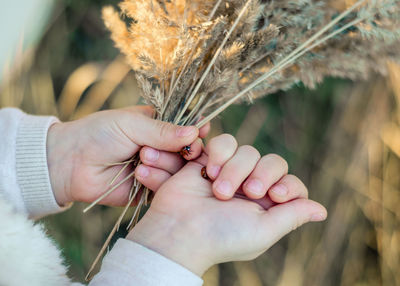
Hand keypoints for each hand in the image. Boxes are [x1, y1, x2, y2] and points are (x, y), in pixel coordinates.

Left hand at [46, 106, 208, 205]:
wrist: (70, 164)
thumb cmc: (98, 134)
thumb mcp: (130, 124)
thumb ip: (163, 130)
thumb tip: (195, 132)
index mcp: (157, 126)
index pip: (186, 128)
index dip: (196, 130)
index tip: (203, 130)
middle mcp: (161, 148)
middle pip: (188, 150)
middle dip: (184, 149)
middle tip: (182, 149)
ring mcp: (157, 169)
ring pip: (179, 169)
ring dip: (166, 163)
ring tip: (143, 157)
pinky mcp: (150, 189)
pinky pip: (166, 187)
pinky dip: (158, 180)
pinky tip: (140, 174)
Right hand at [129, 134, 326, 275]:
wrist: (179, 230)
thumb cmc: (221, 236)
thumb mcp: (263, 232)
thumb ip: (292, 216)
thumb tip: (321, 210)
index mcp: (267, 206)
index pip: (291, 184)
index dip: (287, 184)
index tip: (274, 195)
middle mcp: (251, 186)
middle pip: (272, 162)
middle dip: (259, 175)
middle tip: (244, 192)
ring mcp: (231, 171)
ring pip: (248, 151)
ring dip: (235, 169)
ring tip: (218, 189)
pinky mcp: (210, 159)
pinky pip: (226, 142)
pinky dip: (220, 153)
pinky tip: (207, 172)